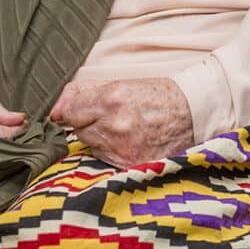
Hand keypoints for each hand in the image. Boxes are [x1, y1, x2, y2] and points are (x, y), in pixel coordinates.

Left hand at [50, 77, 194, 165]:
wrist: (194, 114)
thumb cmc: (158, 96)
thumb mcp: (122, 83)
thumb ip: (83, 92)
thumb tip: (55, 110)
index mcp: (112, 100)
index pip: (68, 112)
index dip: (74, 110)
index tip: (83, 110)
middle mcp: (115, 126)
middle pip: (79, 130)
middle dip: (90, 124)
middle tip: (114, 117)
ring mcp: (122, 148)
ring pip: (91, 146)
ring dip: (101, 139)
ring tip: (125, 129)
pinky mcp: (129, 165)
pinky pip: (105, 159)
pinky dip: (112, 152)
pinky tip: (131, 141)